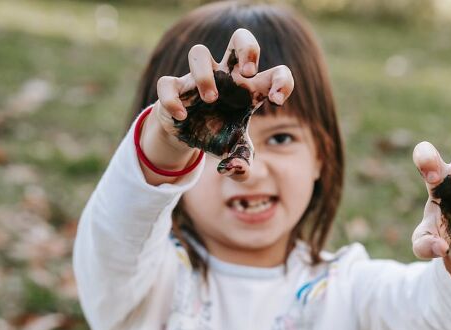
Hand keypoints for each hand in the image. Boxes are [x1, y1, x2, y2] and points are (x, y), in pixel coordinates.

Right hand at [149, 28, 293, 180]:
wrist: (188, 136)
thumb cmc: (219, 135)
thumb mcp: (236, 153)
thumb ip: (243, 164)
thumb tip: (235, 169)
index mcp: (248, 89)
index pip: (275, 72)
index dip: (281, 81)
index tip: (277, 100)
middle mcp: (225, 77)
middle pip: (239, 39)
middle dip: (247, 49)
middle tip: (247, 74)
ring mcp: (197, 80)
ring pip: (198, 53)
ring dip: (205, 75)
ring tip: (211, 100)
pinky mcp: (173, 90)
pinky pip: (168, 84)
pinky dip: (173, 100)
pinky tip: (184, 117)